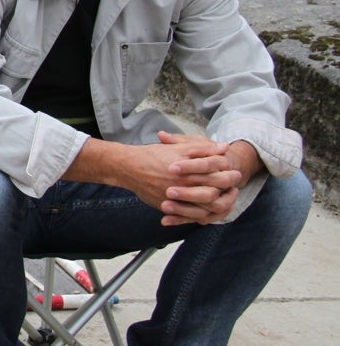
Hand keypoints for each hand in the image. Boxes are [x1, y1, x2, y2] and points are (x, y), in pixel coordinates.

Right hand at [65, 132, 249, 226]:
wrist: (129, 167)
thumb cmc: (154, 155)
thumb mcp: (179, 148)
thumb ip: (202, 148)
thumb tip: (223, 147)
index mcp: (189, 168)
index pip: (217, 173)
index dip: (229, 173)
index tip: (234, 173)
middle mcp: (185, 184)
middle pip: (215, 191)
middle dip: (227, 190)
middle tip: (234, 188)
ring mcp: (177, 197)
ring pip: (206, 207)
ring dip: (218, 205)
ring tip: (224, 201)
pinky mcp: (169, 206)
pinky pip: (190, 216)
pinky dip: (201, 215)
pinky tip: (207, 211)